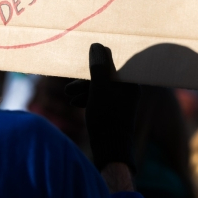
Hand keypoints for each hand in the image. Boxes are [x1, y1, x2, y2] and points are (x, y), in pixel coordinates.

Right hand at [65, 43, 138, 172]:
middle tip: (69, 87)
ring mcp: (122, 101)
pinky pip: (100, 98)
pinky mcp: (115, 111)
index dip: (98, 59)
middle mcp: (128, 90)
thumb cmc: (106, 118)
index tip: (84, 59)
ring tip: (68, 95)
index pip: (114, 62)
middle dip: (86, 79)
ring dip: (84, 89)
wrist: (111, 153)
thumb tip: (97, 45)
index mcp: (129, 82)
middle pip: (105, 75)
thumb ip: (98, 67)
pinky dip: (88, 98)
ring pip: (100, 87)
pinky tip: (75, 103)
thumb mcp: (99, 89)